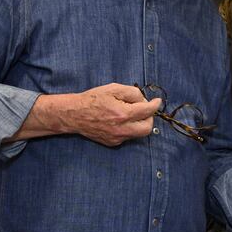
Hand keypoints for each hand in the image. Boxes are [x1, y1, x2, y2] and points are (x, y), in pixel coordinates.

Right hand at [22, 83, 160, 145]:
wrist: (74, 114)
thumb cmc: (93, 99)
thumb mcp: (113, 88)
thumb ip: (132, 93)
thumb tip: (144, 100)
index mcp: (122, 114)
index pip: (147, 111)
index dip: (155, 105)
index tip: (157, 101)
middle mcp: (121, 129)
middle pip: (147, 128)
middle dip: (149, 118)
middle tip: (143, 109)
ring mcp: (117, 138)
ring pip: (138, 134)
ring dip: (139, 123)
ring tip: (130, 114)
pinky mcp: (113, 143)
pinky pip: (128, 136)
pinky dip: (129, 128)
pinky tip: (120, 121)